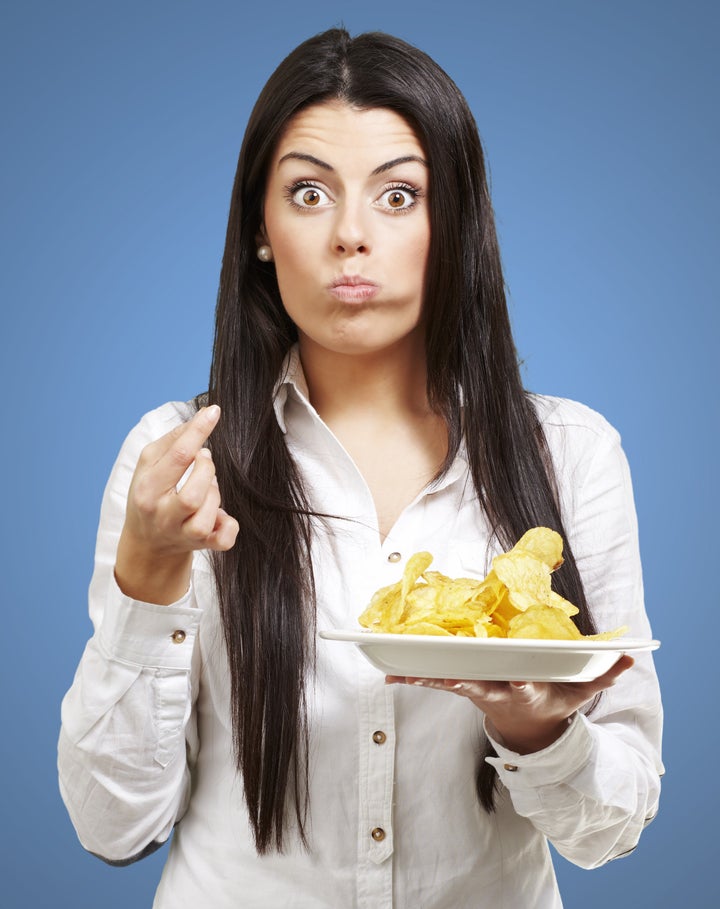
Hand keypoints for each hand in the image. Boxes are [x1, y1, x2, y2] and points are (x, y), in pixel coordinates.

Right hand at [115, 405, 238, 603]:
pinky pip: (224, 538)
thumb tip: (199, 418)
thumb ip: (172, 440)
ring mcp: (183, 535)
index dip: (199, 431)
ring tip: (204, 488)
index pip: (178, 456)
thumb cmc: (150, 495)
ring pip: (209, 512)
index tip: (214, 412)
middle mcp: (163, 516)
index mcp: (147, 490)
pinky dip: (229, 525)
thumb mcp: (148, 465)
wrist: (148, 542)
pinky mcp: (202, 546)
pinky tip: (219, 515)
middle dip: (206, 469)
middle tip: (202, 463)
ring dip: (214, 494)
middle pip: (195, 491)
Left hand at [386, 654, 633, 753]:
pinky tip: (389, 675)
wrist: (528, 728)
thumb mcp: (579, 693)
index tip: (516, 681)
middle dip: (458, 679)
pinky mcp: (462, 687)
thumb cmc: (553, 703)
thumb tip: (631, 658)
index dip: (517, 684)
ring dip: (424, 678)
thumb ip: (603, 675)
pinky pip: (435, 681)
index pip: (521, 686)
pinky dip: (414, 678)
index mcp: (524, 690)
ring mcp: (476, 690)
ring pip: (448, 682)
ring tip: (396, 674)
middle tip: (442, 675)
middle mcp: (496, 690)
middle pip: (476, 683)